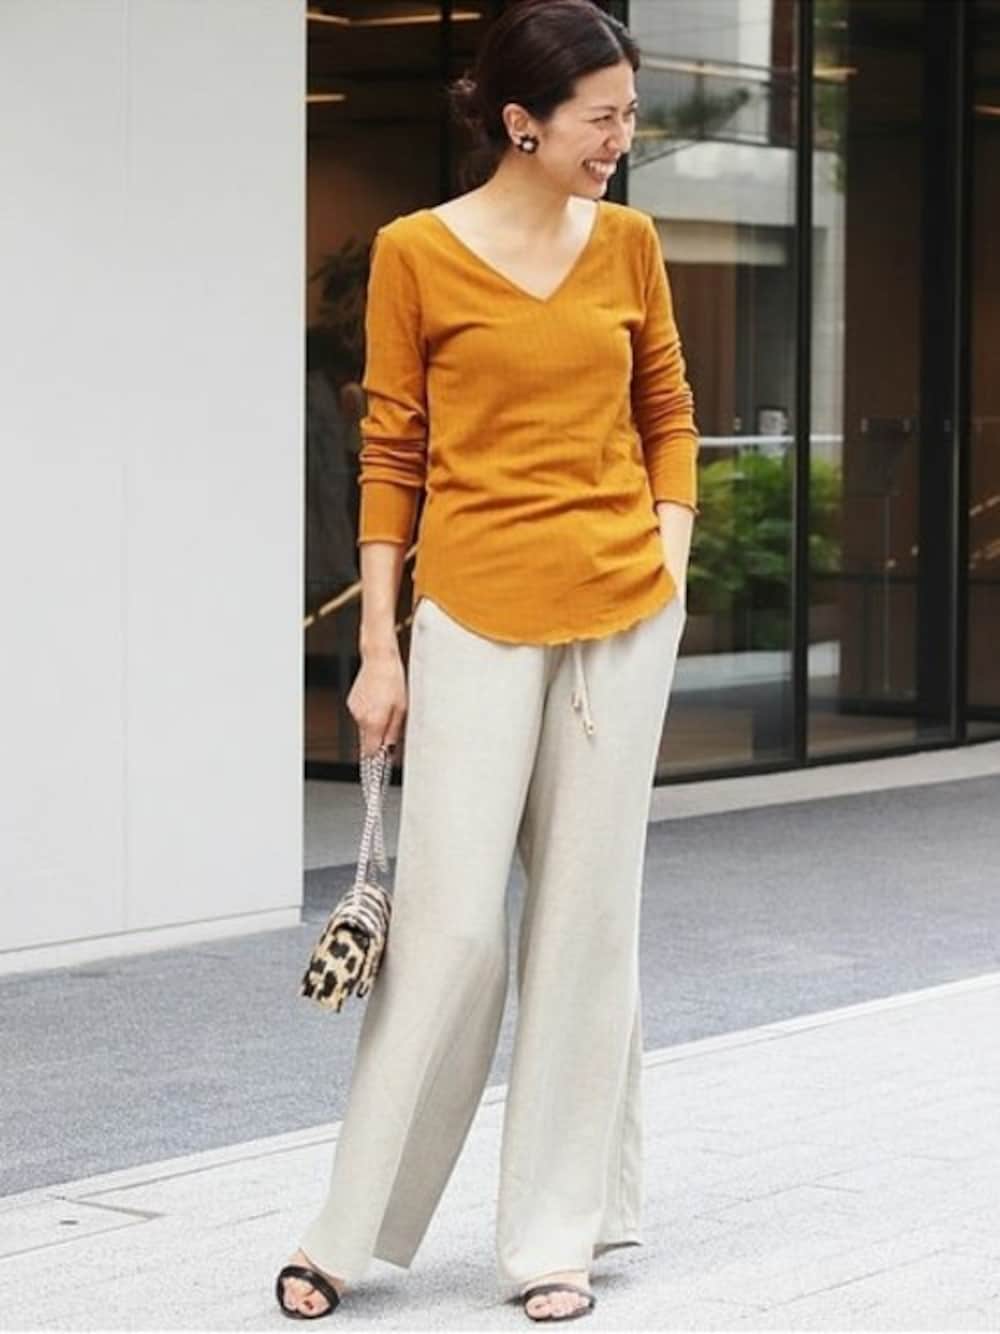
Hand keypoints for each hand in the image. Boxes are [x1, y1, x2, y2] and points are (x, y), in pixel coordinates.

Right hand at [347, 644, 407, 758]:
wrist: (379, 659)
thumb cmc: (394, 680)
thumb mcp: (402, 709)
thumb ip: (394, 732)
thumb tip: (390, 748)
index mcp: (373, 721)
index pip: (370, 752)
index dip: (377, 759)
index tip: (382, 765)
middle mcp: (360, 717)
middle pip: (367, 740)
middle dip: (377, 740)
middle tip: (390, 732)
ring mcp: (354, 709)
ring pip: (364, 727)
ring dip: (374, 725)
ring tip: (387, 708)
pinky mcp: (351, 702)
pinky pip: (361, 715)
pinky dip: (369, 713)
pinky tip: (379, 701)